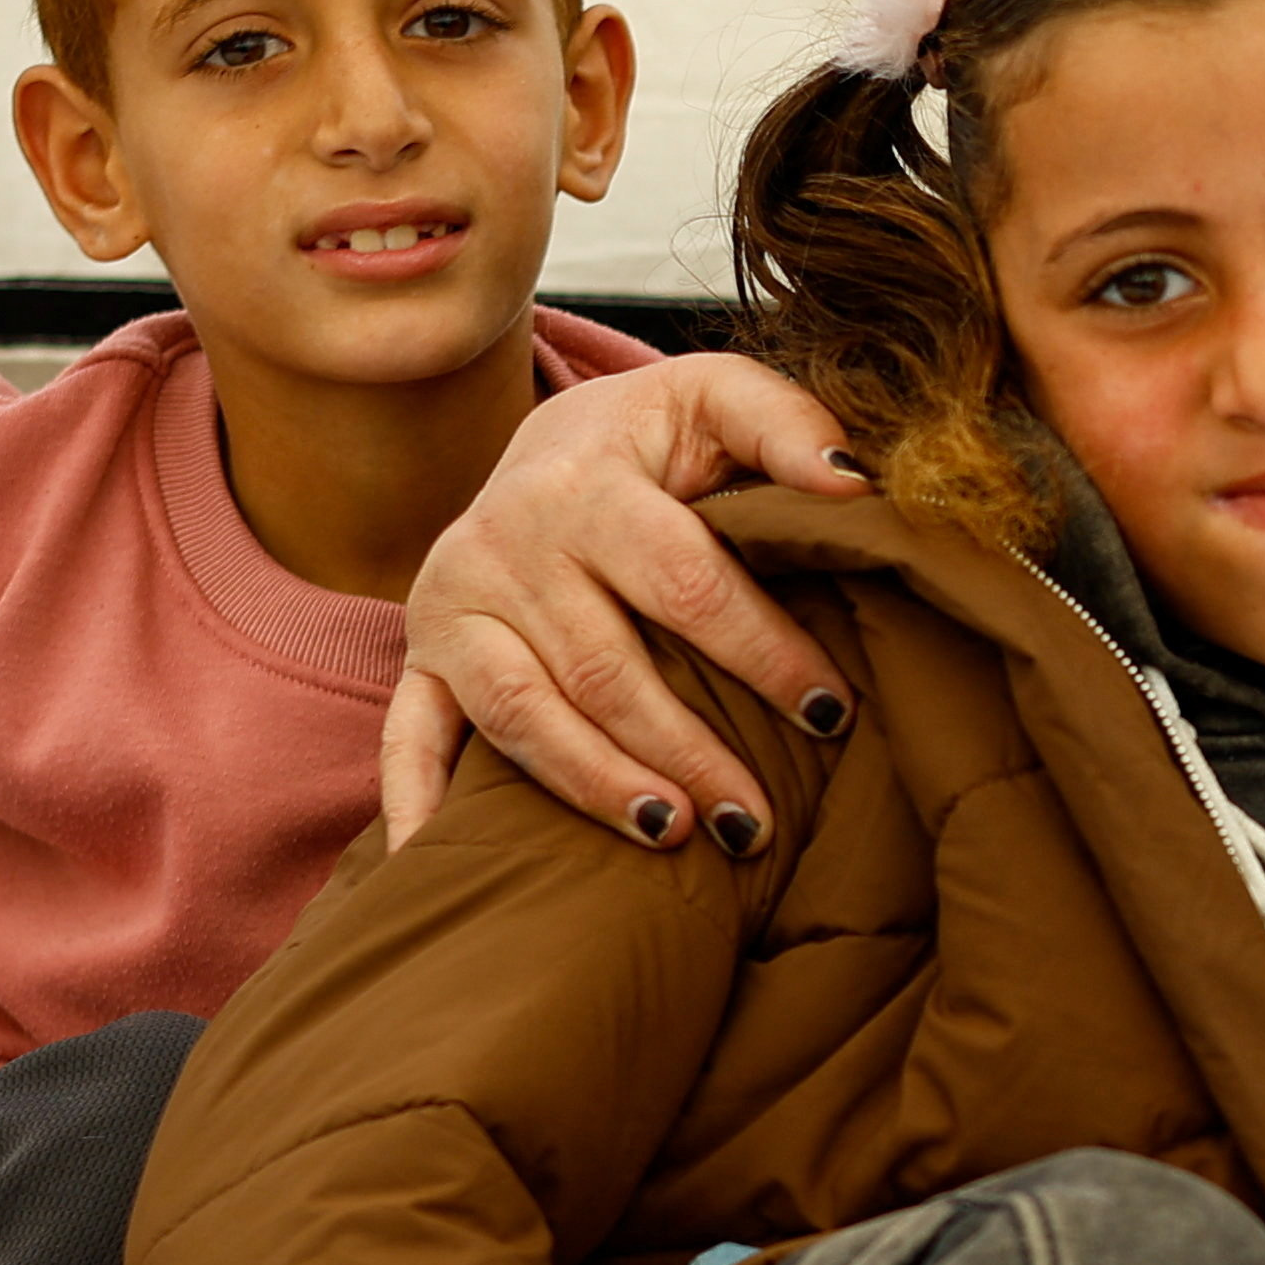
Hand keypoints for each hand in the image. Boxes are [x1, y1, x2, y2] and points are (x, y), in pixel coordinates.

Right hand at [380, 353, 870, 847]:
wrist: (545, 444)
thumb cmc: (654, 441)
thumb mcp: (715, 398)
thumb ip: (786, 424)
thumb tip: (854, 482)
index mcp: (588, 483)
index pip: (688, 585)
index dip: (764, 654)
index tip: (830, 714)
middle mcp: (505, 544)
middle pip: (607, 668)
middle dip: (688, 750)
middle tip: (756, 819)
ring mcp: (452, 607)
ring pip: (524, 716)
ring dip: (596, 785)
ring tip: (672, 837)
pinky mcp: (421, 657)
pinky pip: (409, 737)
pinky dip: (417, 805)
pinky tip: (437, 866)